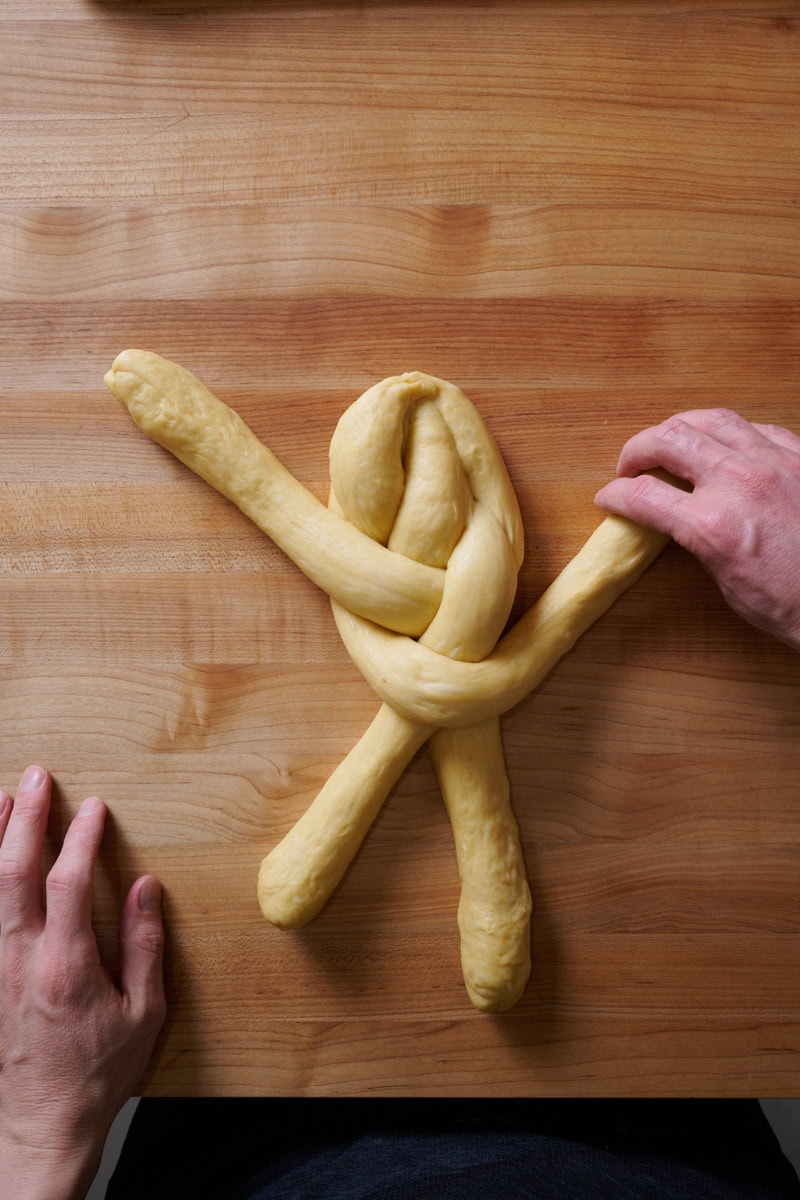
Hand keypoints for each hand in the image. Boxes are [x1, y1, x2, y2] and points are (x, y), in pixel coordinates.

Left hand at [0, 766, 165, 1199]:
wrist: (40, 1128)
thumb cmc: (97, 1075)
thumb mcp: (144, 1015)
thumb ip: (145, 947)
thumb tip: (147, 888)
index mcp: (65, 966)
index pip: (68, 882)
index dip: (80, 837)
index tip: (93, 807)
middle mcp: (19, 960)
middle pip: (12, 872)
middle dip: (26, 817)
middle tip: (38, 777)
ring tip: (1, 798)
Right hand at [594, 408, 799, 649]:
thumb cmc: (794, 605)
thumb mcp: (728, 582)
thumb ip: (698, 540)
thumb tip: (678, 520)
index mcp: (712, 524)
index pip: (642, 495)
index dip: (614, 495)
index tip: (607, 498)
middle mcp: (739, 481)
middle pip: (668, 439)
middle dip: (637, 449)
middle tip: (630, 466)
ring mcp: (775, 462)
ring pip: (710, 419)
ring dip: (679, 427)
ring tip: (670, 443)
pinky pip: (755, 428)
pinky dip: (728, 433)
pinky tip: (724, 447)